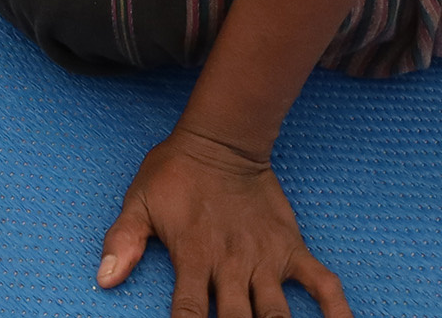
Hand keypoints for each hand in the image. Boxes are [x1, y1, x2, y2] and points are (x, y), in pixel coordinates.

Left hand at [98, 128, 347, 315]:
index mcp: (193, 257)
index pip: (188, 313)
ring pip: (277, 315)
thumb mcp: (139, 202)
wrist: (222, 140)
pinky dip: (336, 310)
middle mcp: (231, 264)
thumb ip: (123, 241)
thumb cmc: (175, 174)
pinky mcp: (291, 249)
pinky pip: (322, 284)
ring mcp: (265, 259)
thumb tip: (105, 279)